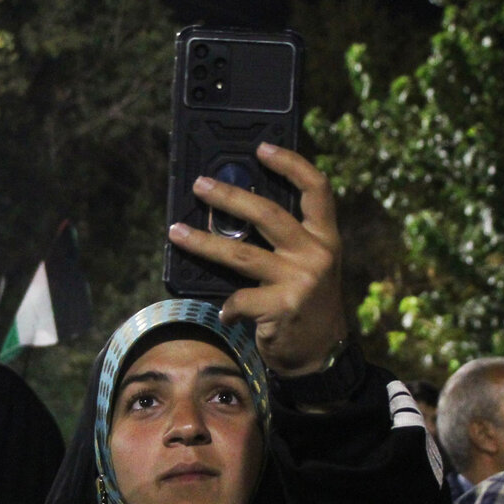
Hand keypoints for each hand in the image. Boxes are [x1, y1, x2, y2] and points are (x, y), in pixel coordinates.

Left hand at [167, 142, 347, 376]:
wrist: (323, 356)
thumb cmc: (306, 306)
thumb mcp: (309, 268)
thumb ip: (287, 243)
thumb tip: (233, 216)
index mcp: (326, 238)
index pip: (316, 188)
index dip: (290, 163)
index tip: (261, 147)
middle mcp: (317, 254)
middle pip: (267, 213)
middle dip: (228, 196)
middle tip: (200, 185)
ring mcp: (300, 280)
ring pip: (240, 254)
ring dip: (203, 243)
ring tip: (176, 232)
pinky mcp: (283, 307)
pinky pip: (239, 299)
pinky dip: (228, 306)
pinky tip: (223, 312)